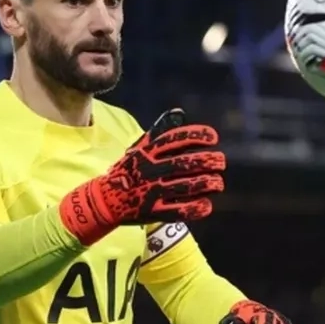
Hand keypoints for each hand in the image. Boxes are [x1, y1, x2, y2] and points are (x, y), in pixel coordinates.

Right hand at [59, 109, 225, 245]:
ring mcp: (151, 191)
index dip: (197, 136)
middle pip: (185, 163)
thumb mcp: (139, 148)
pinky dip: (196, 208)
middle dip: (208, 161)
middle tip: (220, 162)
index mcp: (147, 152)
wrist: (103, 200)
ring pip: (186, 186)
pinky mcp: (153, 212)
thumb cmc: (127, 171)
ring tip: (217, 183)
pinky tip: (206, 204)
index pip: (175, 139)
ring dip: (207, 184)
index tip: (213, 138)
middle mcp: (150, 170)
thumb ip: (159, 132)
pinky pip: (179, 210)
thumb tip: (178, 112)